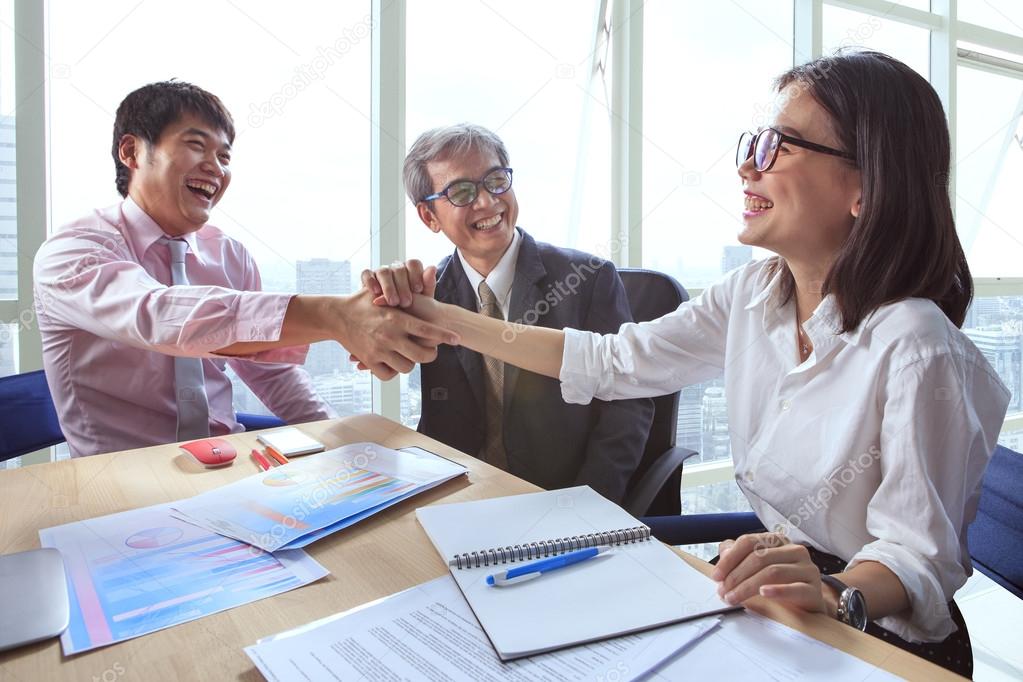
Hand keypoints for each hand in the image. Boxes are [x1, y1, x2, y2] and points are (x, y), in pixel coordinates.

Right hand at [337, 289, 457, 379]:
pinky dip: (393, 371)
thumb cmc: (364, 302)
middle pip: (422, 355)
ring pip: (407, 367)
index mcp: (397, 319)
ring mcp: (379, 350)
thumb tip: (432, 270)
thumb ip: (409, 288)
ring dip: (411, 362)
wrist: (337, 315)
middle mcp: (390, 336)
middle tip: (430, 351)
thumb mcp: (387, 293)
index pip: (427, 330)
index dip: (444, 336)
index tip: (456, 339)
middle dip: (430, 354)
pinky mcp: (369, 361)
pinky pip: (389, 375)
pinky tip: (393, 362)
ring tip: (409, 355)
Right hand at [360, 259, 436, 307]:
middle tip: (406, 302)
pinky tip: (375, 293)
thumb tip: (432, 267)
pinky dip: (370, 281)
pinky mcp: (368, 279)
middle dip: (402, 285)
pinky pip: (366, 274)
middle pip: (398, 268)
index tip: (418, 289)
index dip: (416, 275)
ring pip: (383, 271)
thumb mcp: (423, 300)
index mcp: (410, 271)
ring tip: (393, 302)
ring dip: (388, 286)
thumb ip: (428, 285)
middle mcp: (395, 270)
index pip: (413, 264)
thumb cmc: (413, 311)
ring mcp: (381, 273)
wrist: (396, 323)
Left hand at [710, 532, 825, 612]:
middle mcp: (794, 550)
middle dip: (736, 576)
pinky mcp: (814, 589)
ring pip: (772, 572)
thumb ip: (738, 556)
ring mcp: (807, 569)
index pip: (749, 542)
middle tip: (723, 591)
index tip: (716, 575)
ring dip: (747, 586)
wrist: (808, 604)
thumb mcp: (757, 567)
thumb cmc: (779, 583)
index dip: (730, 558)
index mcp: (778, 541)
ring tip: (734, 598)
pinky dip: (777, 590)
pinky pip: (795, 588)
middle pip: (759, 557)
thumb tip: (724, 554)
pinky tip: (763, 593)